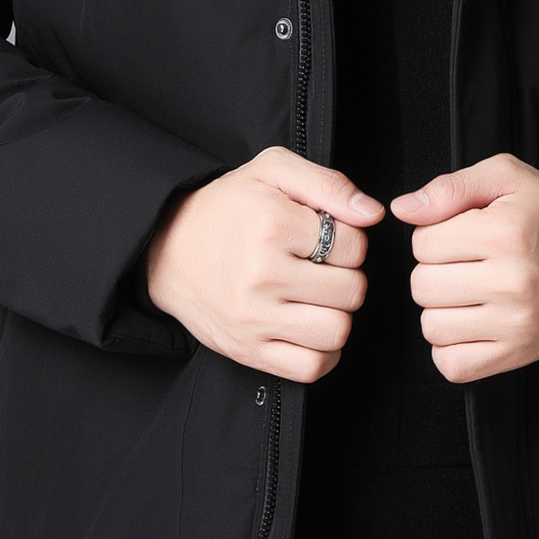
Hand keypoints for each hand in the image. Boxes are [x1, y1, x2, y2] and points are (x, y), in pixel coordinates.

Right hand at [147, 147, 383, 382]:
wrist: (165, 248)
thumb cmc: (224, 208)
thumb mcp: (272, 171)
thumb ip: (328, 183)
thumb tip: (372, 213)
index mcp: (273, 225)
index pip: (355, 246)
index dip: (348, 241)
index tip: (325, 240)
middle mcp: (263, 274)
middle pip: (352, 290)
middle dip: (345, 277)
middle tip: (320, 268)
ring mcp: (254, 318)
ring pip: (337, 331)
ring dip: (336, 315)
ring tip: (315, 298)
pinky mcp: (248, 350)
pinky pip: (311, 367)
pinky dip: (322, 353)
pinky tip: (309, 328)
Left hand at [394, 153, 538, 383]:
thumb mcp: (507, 177)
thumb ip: (450, 188)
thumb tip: (403, 209)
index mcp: (503, 234)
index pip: (421, 243)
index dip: (433, 236)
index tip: (461, 236)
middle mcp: (511, 282)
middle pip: (421, 286)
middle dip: (435, 272)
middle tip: (467, 265)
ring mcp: (516, 323)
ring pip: (431, 326)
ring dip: (441, 310)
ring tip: (471, 293)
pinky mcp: (519, 353)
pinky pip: (453, 364)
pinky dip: (451, 347)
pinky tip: (470, 323)